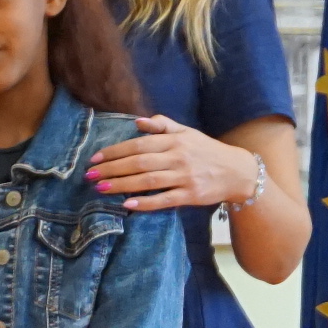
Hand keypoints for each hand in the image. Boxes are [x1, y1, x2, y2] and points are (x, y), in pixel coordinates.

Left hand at [88, 115, 256, 213]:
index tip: (96, 158)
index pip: (139, 144)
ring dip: (122, 185)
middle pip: (139, 162)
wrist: (237, 171)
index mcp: (175, 141)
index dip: (116, 151)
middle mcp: (178, 157)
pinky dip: (146, 203)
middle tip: (90, 175)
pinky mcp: (191, 195)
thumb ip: (163, 126)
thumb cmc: (207, 151)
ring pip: (148, 181)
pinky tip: (127, 205)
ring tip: (101, 188)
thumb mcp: (188, 133)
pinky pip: (164, 200)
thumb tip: (138, 121)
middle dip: (112, 169)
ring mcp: (185, 177)